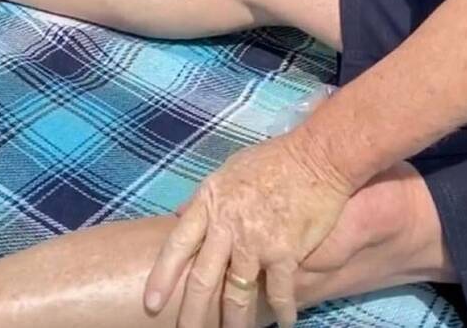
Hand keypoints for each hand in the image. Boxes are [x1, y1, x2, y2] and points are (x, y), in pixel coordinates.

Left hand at [144, 129, 351, 327]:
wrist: (316, 156)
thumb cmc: (272, 160)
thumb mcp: (227, 171)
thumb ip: (204, 199)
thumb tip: (179, 215)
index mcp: (210, 202)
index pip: (177, 244)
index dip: (162, 275)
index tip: (150, 303)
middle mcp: (227, 224)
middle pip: (202, 279)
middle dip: (192, 313)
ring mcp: (256, 240)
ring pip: (237, 294)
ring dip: (235, 322)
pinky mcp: (285, 252)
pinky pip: (279, 292)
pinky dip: (282, 311)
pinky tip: (284, 322)